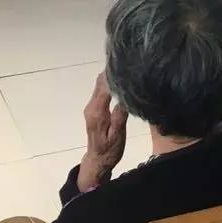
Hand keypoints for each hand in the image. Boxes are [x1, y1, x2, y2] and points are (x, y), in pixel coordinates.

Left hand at [77, 73, 128, 191]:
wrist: (97, 161)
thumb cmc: (109, 150)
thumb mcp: (117, 136)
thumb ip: (119, 116)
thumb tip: (124, 97)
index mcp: (97, 112)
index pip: (104, 87)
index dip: (113, 74)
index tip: (126, 63)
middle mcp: (92, 106)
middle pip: (100, 82)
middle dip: (112, 71)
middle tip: (129, 61)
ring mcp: (92, 106)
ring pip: (100, 84)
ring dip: (111, 75)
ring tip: (126, 67)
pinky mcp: (94, 108)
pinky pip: (101, 90)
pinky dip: (110, 82)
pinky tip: (121, 79)